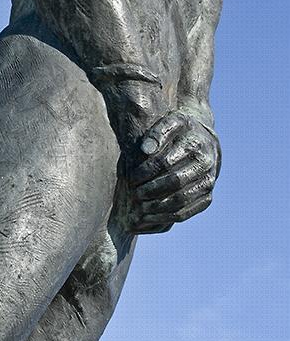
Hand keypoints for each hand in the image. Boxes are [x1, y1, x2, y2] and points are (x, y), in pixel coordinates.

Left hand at [113, 110, 220, 233]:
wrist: (205, 141)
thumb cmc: (181, 131)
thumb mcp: (171, 122)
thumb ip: (158, 133)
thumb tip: (146, 150)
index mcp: (195, 144)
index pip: (166, 162)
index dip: (146, 171)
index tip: (131, 178)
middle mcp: (206, 165)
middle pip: (175, 183)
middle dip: (151, 190)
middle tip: (134, 195)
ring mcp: (208, 183)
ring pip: (181, 201)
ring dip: (157, 208)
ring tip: (139, 209)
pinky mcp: (206, 198)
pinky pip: (186, 213)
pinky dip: (166, 218)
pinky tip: (149, 217)